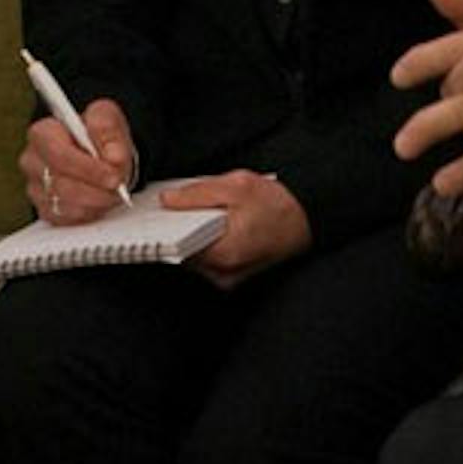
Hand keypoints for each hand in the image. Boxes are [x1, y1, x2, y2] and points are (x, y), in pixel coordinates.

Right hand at [18, 97, 136, 226]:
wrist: (96, 154)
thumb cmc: (96, 135)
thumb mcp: (107, 118)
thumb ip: (109, 130)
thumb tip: (112, 157)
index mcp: (42, 133)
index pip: (59, 154)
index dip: (88, 169)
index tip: (113, 175)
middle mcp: (33, 161)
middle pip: (62, 183)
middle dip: (96, 189)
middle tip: (118, 186)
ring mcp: (35, 188)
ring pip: (66, 204)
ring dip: (95, 202)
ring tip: (111, 192)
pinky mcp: (44, 209)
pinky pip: (67, 219)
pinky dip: (88, 213)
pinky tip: (99, 201)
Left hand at [168, 171, 310, 288]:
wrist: (308, 219)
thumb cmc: (279, 205)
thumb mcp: (237, 186)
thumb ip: (198, 193)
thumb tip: (168, 200)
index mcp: (222, 252)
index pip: (174, 245)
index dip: (162, 226)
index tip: (154, 213)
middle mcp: (223, 272)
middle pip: (182, 251)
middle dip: (177, 228)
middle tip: (178, 206)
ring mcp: (228, 277)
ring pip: (193, 255)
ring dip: (191, 235)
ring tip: (202, 213)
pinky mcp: (233, 275)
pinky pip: (207, 259)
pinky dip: (205, 242)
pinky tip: (213, 223)